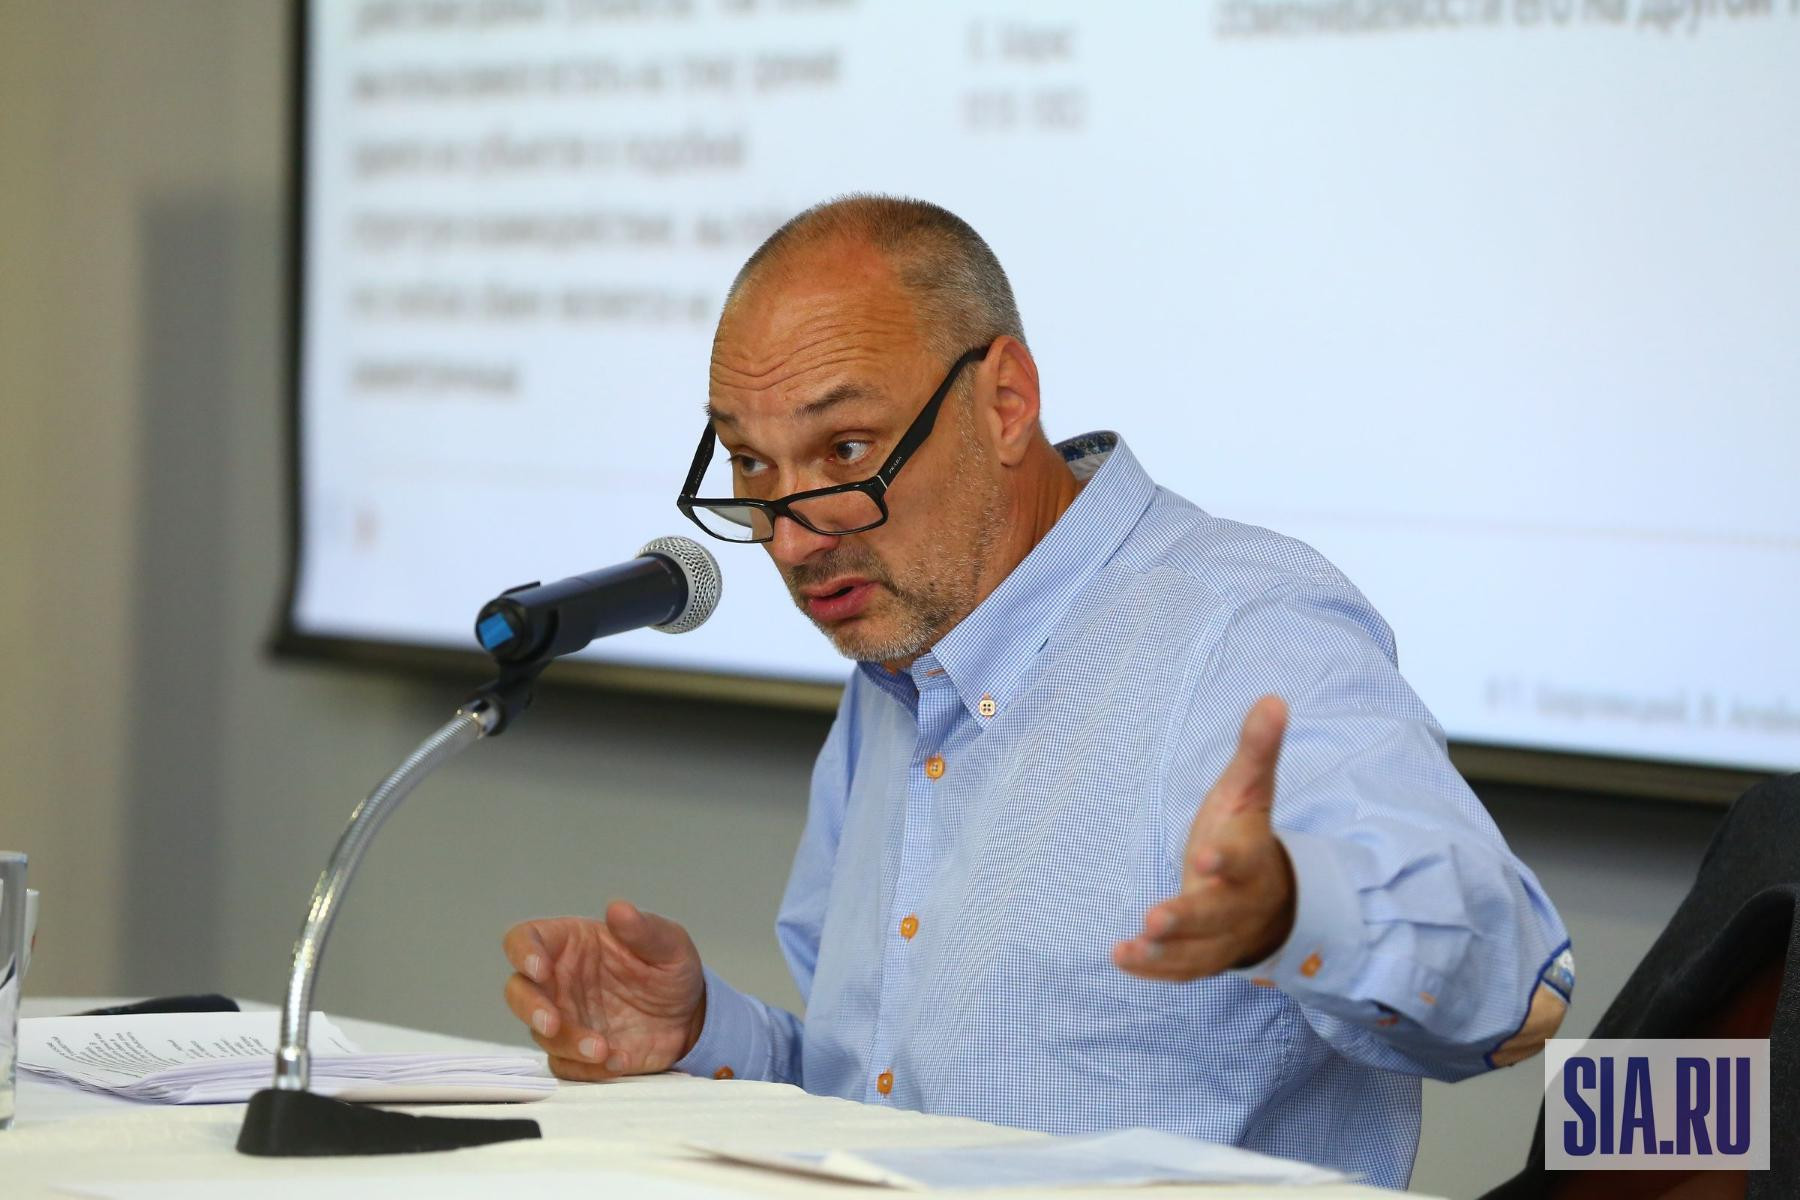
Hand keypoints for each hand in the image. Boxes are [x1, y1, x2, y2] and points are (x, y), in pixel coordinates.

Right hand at [502, 900, 705, 1080]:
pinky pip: (564, 1065)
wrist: (690, 1019)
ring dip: (568, 1043)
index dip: (523, 952)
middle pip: (518, 991)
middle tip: (552, 1022)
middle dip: (529, 1007)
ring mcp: (566, 1018)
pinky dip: (585, 1068)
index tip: (539, 968)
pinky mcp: (576, 1053)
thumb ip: (643, 929)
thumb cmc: (671, 971)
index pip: (525, 939)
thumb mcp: (670, 945)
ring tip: (603, 1049)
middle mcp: (559, 981)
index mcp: (570, 943)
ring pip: (541, 1034)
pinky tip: (616, 1061)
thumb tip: (618, 909)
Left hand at [1113, 695, 1296, 981]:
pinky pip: (1182, 971)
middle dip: (1188, 917)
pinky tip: (1121, 958)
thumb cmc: (1248, 833)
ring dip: (1166, 952)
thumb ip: (1257, 749)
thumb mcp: (1250, 789)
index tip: (1204, 856)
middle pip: (1216, 913)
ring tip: (1130, 945)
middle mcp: (1239, 901)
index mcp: (1251, 857)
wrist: (1270, 896)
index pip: (1241, 859)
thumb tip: (1272, 698)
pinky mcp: (1204, 956)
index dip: (1225, 859)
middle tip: (1156, 917)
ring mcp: (1223, 934)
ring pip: (1199, 952)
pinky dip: (1154, 969)